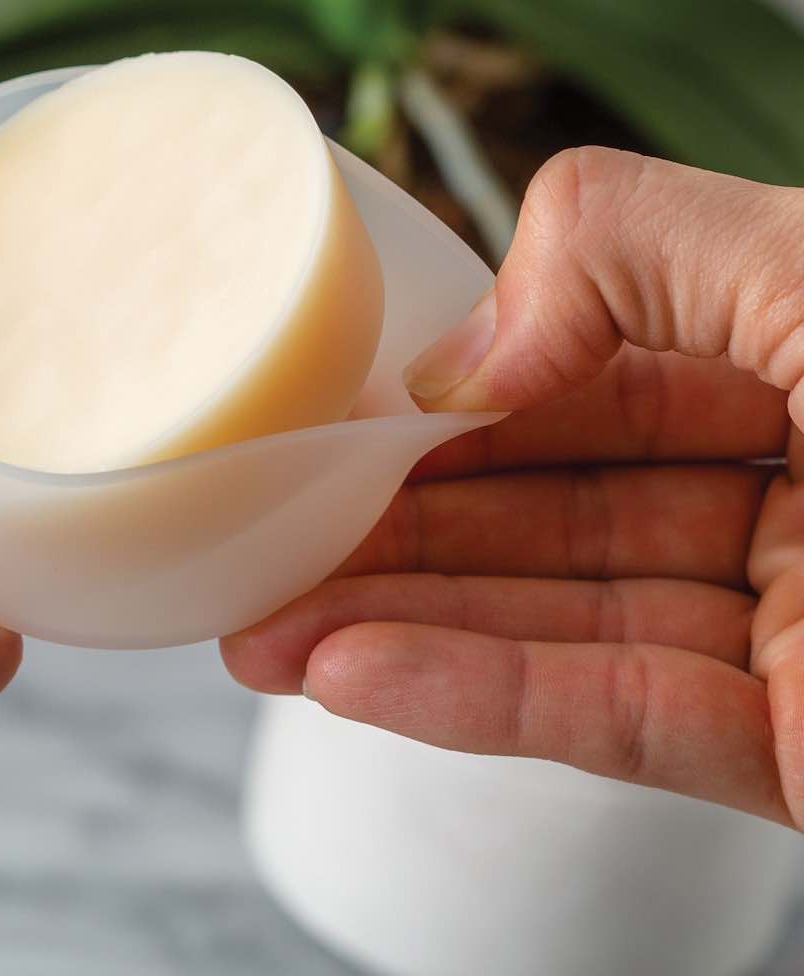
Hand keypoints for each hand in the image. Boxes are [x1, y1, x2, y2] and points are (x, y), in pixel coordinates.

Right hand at [224, 147, 803, 825]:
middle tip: (256, 550)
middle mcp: (793, 500)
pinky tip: (350, 678)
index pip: (584, 388)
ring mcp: (792, 638)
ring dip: (399, 628)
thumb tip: (458, 367)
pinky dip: (478, 701)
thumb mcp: (800, 252)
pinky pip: (618, 720)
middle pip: (549, 517)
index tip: (328, 431)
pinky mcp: (801, 761)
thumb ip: (621, 245)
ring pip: (558, 623)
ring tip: (257, 635)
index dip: (450, 412)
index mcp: (800, 366)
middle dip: (393, 535)